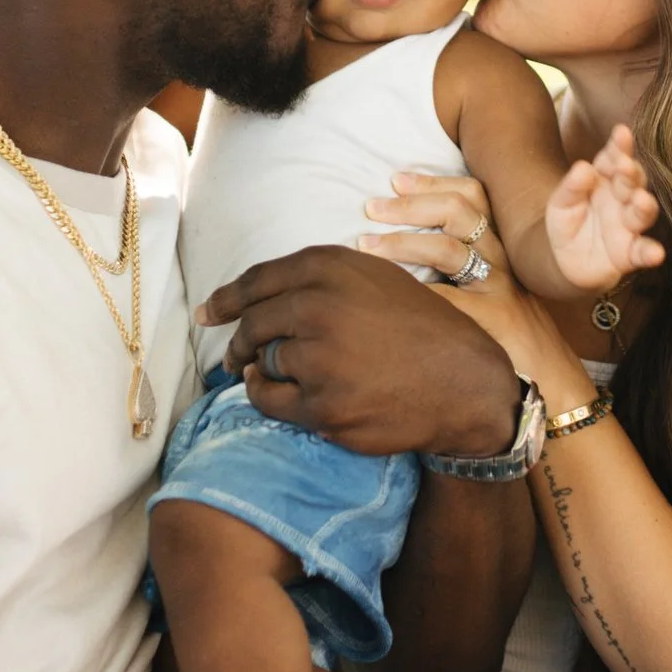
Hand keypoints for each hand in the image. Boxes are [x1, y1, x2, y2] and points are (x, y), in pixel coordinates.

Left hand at [196, 247, 522, 457]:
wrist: (463, 382)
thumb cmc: (419, 328)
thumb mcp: (375, 279)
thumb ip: (320, 280)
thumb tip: (254, 298)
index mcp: (329, 267)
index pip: (257, 281)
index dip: (226, 299)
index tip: (209, 312)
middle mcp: (318, 305)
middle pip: (253, 324)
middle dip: (239, 343)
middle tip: (235, 356)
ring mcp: (318, 356)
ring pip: (263, 362)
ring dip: (266, 370)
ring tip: (294, 376)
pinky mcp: (320, 404)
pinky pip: (269, 400)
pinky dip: (270, 398)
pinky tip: (288, 396)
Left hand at [357, 175, 585, 398]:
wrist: (555, 383)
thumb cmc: (513, 342)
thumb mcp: (491, 295)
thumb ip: (460, 274)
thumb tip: (402, 258)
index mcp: (501, 248)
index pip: (473, 196)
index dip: (433, 182)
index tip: (397, 179)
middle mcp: (502, 260)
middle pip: (460, 211)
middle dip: (412, 204)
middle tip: (372, 208)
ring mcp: (499, 288)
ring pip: (449, 248)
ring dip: (403, 242)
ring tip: (367, 245)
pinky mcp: (494, 320)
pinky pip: (446, 299)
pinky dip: (412, 291)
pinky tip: (385, 293)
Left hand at [545, 125, 664, 291]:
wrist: (563, 260)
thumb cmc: (566, 222)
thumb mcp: (560, 202)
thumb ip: (571, 186)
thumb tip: (583, 167)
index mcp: (606, 179)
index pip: (614, 158)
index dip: (620, 146)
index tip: (621, 132)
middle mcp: (622, 198)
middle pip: (633, 182)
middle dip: (631, 173)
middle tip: (624, 166)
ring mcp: (629, 225)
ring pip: (642, 213)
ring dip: (645, 206)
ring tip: (640, 200)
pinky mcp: (630, 253)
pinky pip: (643, 252)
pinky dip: (651, 252)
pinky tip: (656, 253)